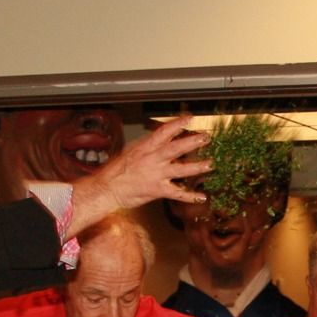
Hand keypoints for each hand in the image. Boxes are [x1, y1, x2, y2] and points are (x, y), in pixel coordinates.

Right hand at [77, 116, 210, 222]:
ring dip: (197, 166)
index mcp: (145, 147)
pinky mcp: (157, 189)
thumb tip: (156, 141)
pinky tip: (201, 197)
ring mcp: (156, 174)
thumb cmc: (115, 172)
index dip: (178, 124)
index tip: (190, 119)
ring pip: (181, 169)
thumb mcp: (130, 152)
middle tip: (206, 138)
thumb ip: (146, 147)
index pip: (164, 131)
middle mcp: (153, 159)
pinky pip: (177, 193)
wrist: (107, 188)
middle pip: (176, 148)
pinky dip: (190, 196)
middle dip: (193, 142)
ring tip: (210, 164)